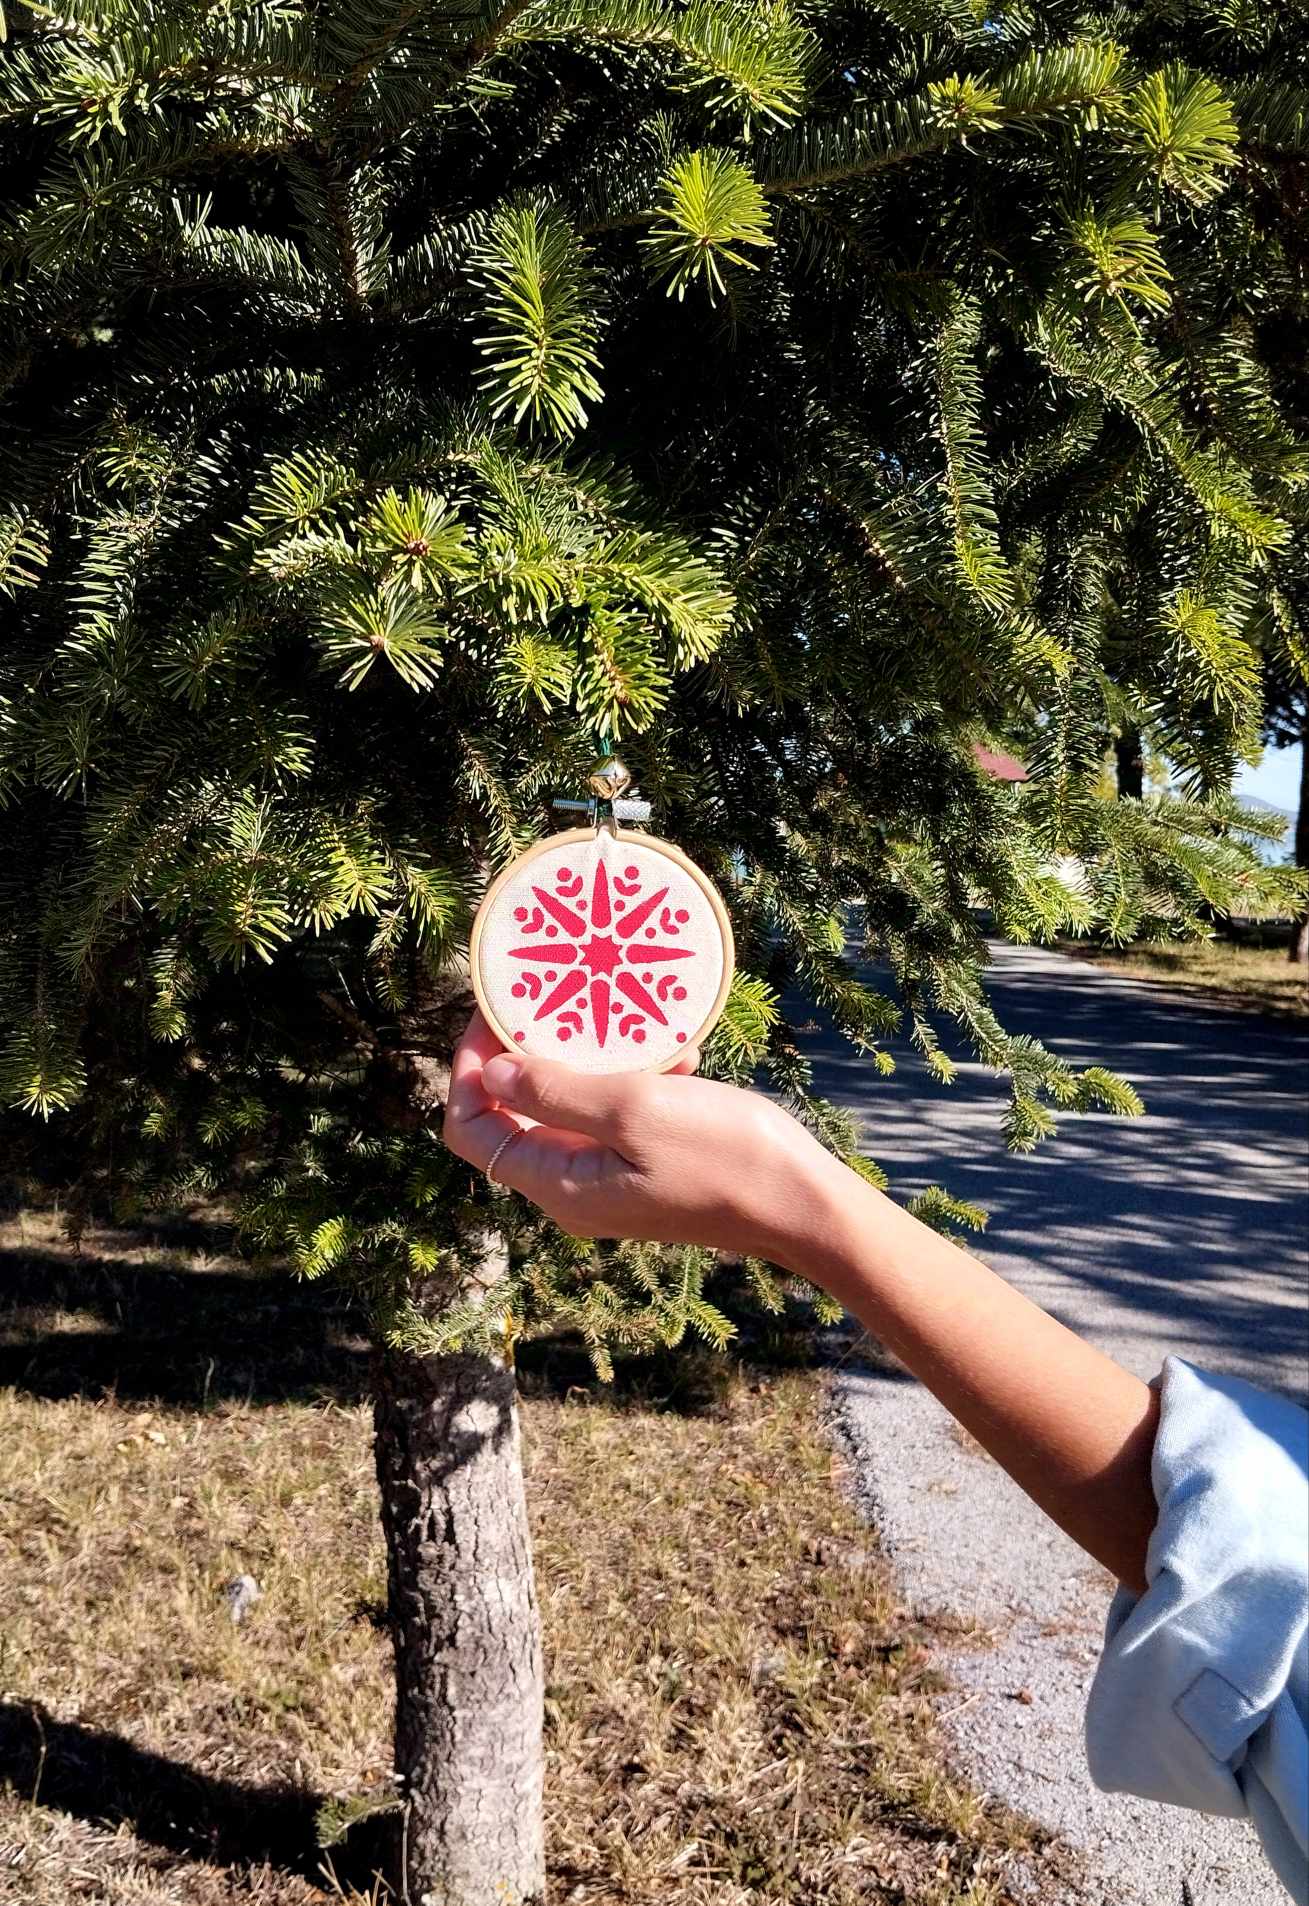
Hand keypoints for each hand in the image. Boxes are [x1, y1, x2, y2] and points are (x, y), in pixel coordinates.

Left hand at [442, 1011, 839, 1259]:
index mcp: (558, 1184)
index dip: (469, 1071)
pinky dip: (634, 1077)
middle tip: (555, 997)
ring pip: (571, 1107)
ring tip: (624, 1018)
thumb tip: (491, 1073)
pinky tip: (676, 1053)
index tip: (494, 1014)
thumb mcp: (634, 1111)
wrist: (802, 1203)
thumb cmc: (723, 1156)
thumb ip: (555, 1091)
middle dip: (530, 1053)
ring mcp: (612, 1178)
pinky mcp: (648, 1165)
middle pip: (516, 1115)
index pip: (471, 1130)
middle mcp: (575, 1188)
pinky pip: (617, 1113)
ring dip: (591, 1059)